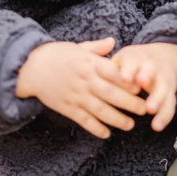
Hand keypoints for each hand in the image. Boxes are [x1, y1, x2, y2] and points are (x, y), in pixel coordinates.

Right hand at [15, 38, 147, 138]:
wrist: (31, 68)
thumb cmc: (57, 55)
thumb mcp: (78, 47)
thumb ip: (97, 48)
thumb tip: (113, 42)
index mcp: (89, 64)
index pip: (112, 73)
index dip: (128, 80)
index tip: (142, 87)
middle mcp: (85, 81)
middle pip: (110, 94)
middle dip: (129, 103)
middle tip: (145, 109)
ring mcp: (76, 96)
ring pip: (100, 110)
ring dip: (116, 119)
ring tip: (130, 125)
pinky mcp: (68, 108)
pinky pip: (84, 120)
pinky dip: (95, 128)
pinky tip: (106, 134)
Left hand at [112, 43, 176, 131]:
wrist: (160, 59)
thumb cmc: (130, 64)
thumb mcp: (119, 59)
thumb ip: (107, 63)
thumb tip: (93, 63)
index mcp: (135, 57)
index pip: (132, 61)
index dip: (128, 70)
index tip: (124, 78)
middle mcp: (151, 66)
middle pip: (151, 73)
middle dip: (147, 82)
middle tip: (144, 102)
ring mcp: (162, 78)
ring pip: (163, 89)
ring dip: (158, 101)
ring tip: (151, 113)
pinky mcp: (169, 92)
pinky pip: (169, 104)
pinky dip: (164, 116)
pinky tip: (156, 126)